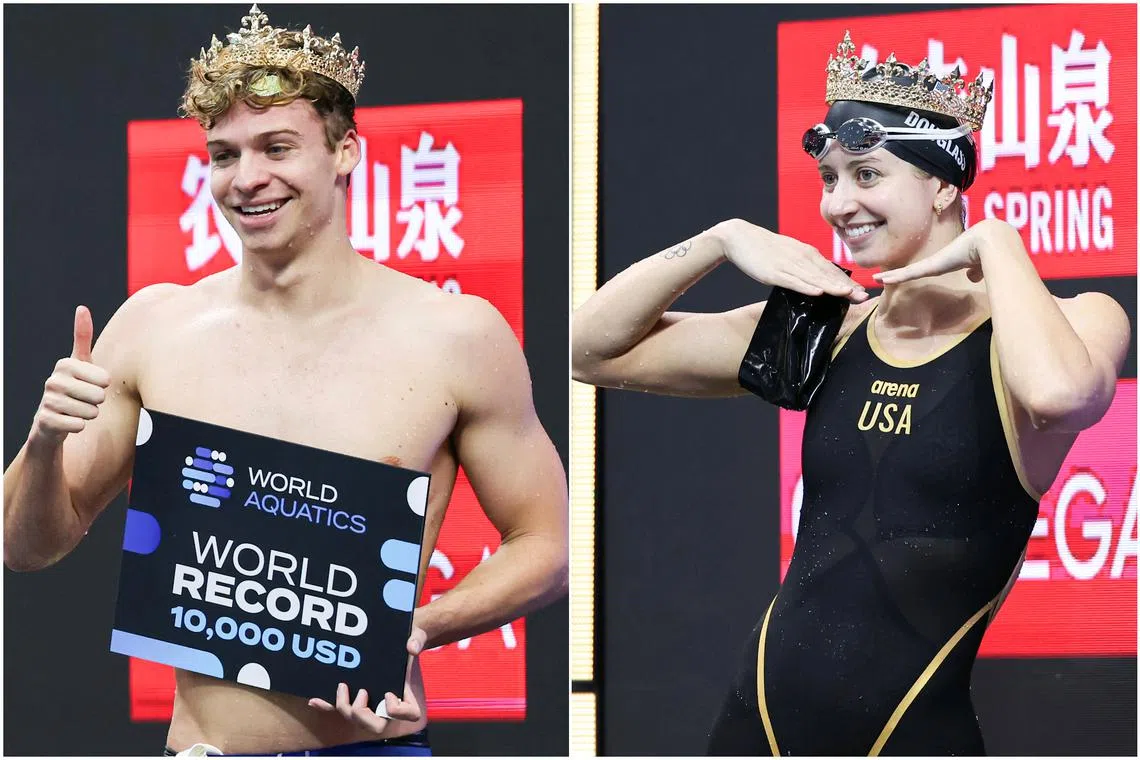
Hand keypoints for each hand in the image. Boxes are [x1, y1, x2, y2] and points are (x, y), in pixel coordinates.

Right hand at [30, 306, 110, 447]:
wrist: (52, 420)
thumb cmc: (73, 388)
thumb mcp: (80, 362)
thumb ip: (82, 337)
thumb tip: (82, 307)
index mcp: (65, 364)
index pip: (104, 379)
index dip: (103, 385)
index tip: (92, 384)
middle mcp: (53, 380)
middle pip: (99, 396)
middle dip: (97, 402)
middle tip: (84, 400)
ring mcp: (48, 401)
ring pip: (91, 412)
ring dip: (89, 414)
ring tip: (77, 410)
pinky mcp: (46, 421)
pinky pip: (79, 425)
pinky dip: (79, 426)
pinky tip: (69, 421)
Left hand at [307, 626, 426, 732]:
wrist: (394, 638)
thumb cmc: (408, 640)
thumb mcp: (416, 635)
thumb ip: (416, 640)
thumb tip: (411, 647)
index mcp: (408, 695)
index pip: (408, 714)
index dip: (396, 710)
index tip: (388, 693)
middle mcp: (388, 705)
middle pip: (377, 725)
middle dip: (364, 715)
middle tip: (362, 692)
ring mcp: (371, 704)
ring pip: (356, 720)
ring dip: (345, 708)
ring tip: (342, 687)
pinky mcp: (355, 698)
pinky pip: (340, 708)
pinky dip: (327, 706)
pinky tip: (315, 700)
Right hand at [714, 219, 867, 301]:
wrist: (739, 238)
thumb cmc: (764, 248)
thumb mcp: (788, 254)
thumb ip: (803, 265)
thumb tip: (818, 279)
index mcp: (807, 253)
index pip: (831, 270)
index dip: (847, 281)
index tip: (862, 292)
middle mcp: (801, 257)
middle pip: (827, 274)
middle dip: (846, 286)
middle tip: (863, 297)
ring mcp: (788, 265)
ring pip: (814, 278)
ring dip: (832, 287)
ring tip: (848, 295)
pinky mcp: (774, 272)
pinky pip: (793, 281)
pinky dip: (806, 287)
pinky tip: (817, 293)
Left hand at [872, 228, 983, 284]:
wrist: (992, 240)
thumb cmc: (991, 252)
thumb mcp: (981, 265)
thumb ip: (976, 271)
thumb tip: (972, 277)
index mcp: (949, 260)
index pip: (928, 267)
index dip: (916, 271)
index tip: (905, 274)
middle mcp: (938, 260)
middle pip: (914, 269)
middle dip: (898, 273)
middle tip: (881, 277)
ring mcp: (933, 262)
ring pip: (907, 271)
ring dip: (892, 276)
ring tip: (875, 278)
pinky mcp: (931, 265)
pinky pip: (909, 273)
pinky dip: (895, 277)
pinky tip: (881, 279)